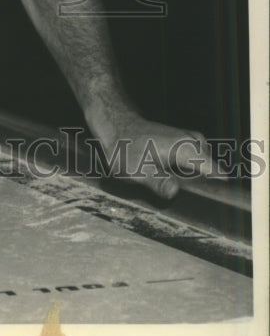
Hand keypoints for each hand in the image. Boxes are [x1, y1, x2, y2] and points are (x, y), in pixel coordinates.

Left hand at [87, 109, 216, 199]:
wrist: (117, 126)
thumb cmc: (126, 148)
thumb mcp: (139, 170)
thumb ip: (158, 182)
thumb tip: (174, 192)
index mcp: (188, 149)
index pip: (219, 175)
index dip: (217, 194)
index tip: (211, 209)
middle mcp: (195, 142)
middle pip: (214, 174)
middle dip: (204, 190)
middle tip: (184, 199)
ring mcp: (191, 140)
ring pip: (205, 168)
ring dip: (197, 181)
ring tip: (175, 186)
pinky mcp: (185, 142)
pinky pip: (198, 161)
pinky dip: (191, 172)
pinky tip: (173, 177)